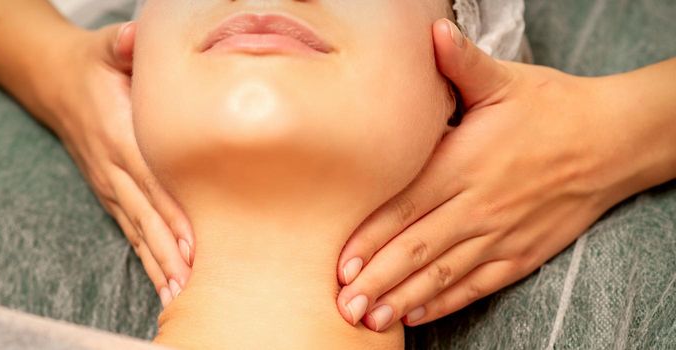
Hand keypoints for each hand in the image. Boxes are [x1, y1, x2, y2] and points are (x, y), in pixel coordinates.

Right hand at [37, 22, 193, 305]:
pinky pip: (131, 232)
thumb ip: (122, 46)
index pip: (150, 179)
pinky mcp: (110, 195)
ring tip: (180, 294)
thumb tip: (132, 40)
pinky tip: (164, 284)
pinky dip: (147, 260)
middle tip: (194, 280)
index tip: (193, 240)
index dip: (171, 211)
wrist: (57, 83)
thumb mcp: (108, 47)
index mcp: (119, 134)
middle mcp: (114, 167)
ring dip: (159, 263)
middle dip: (170, 250)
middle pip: (146, 216)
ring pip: (138, 231)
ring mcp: (110, 186)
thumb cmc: (96, 65)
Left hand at [335, 19, 673, 330]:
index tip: (342, 265)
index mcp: (464, 165)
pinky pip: (478, 285)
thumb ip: (462, 63)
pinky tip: (418, 315)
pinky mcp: (522, 254)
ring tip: (370, 320)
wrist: (612, 141)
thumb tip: (433, 31)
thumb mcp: (505, 80)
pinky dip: (446, 302)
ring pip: (444, 274)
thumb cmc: (552, 108)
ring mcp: (501, 235)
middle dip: (377, 281)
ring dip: (404, 299)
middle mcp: (478, 206)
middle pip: (418, 250)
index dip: (371, 239)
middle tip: (343, 306)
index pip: (406, 208)